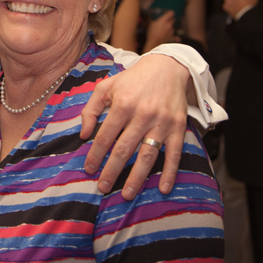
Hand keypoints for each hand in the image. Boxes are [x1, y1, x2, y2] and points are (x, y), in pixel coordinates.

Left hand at [79, 54, 189, 200]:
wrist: (167, 68)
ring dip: (137, 177)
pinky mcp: (178, 127)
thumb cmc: (132, 80)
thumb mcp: (106, 87)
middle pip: (125, 149)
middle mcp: (142, 114)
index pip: (105, 136)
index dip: (96, 154)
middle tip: (103, 188)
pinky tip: (162, 188)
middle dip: (112, 170)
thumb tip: (84, 134)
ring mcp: (162, 122)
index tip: (89, 169)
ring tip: (127, 194)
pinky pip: (174, 153)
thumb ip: (91, 109)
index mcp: (122, 104)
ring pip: (148, 155)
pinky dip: (170, 172)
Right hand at [142, 10, 176, 51]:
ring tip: (164, 29)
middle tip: (165, 21)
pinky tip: (179, 39)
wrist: (154, 42)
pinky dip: (176, 37)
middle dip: (169, 20)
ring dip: (170, 27)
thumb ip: (150, 19)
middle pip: (172, 20)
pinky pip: (174, 37)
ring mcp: (171, 31)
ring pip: (172, 27)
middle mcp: (169, 24)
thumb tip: (148, 16)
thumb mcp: (150, 24)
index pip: (171, 13)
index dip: (170, 13)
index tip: (168, 13)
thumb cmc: (151, 32)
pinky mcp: (171, 36)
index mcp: (164, 20)